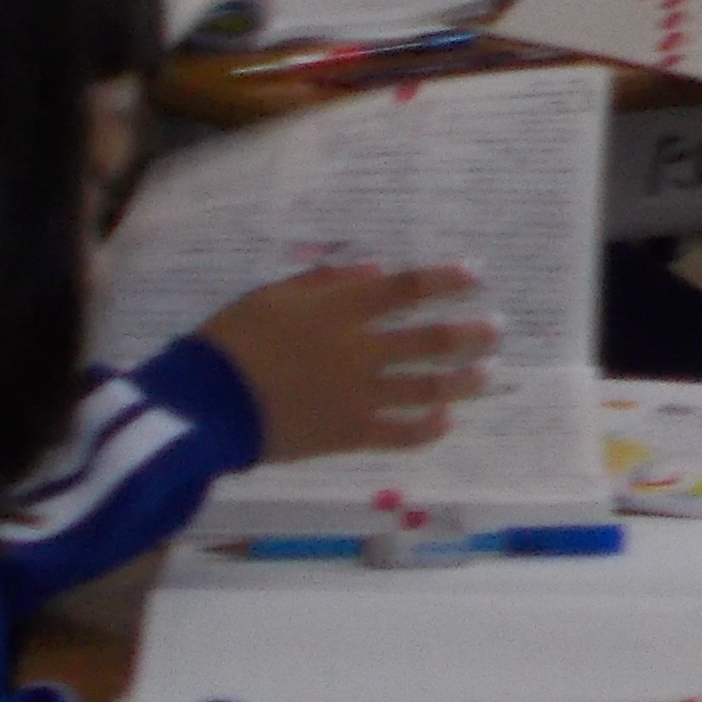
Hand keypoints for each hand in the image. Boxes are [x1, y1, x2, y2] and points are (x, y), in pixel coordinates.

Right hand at [196, 264, 494, 459]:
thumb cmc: (232, 342)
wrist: (205, 404)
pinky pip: (399, 433)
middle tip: (497, 329)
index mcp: (340, 311)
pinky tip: (446, 422)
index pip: (407, 289)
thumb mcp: (271, 295)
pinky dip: (427, 429)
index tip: (475, 276)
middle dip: (470, 334)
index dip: (445, 281)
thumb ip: (324, 281)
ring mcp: (359, 395)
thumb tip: (373, 268)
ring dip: (463, 381)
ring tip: (487, 375)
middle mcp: (361, 350)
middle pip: (431, 340)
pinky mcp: (349, 434)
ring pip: (427, 387)